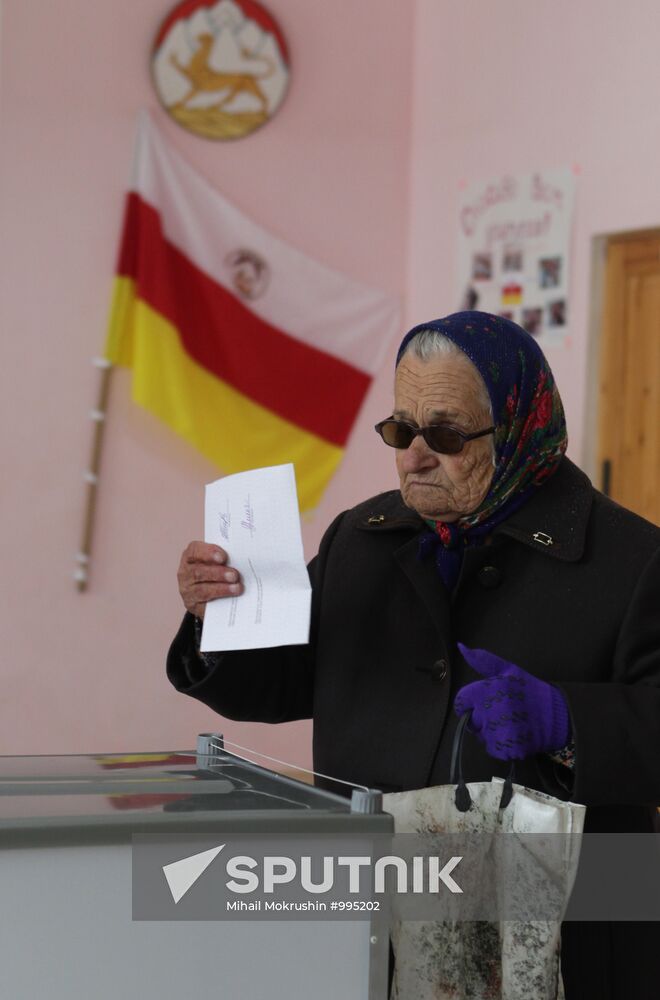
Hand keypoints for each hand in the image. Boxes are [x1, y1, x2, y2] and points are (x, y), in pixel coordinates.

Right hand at [177, 541, 243, 618]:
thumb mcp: (217, 561)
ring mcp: (188, 590)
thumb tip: (242, 557)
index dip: (208, 553)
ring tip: (237, 588)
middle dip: (218, 573)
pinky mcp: (193, 605)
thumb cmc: (215, 570)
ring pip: (202, 590)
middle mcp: (185, 573)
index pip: (194, 551)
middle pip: (198, 571)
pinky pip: (204, 605)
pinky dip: (219, 600)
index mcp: (190, 556)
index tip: (223, 557)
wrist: (208, 594)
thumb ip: (225, 557)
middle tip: (234, 575)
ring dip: (221, 588)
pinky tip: (231, 598)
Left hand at [453, 643, 569, 760]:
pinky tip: (515, 734)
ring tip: (510, 723)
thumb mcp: (508, 670)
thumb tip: (461, 647)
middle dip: (481, 719)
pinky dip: (501, 745)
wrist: (558, 714)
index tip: (481, 704)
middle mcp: (490, 710)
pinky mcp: (506, 748)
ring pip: (481, 736)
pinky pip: (493, 749)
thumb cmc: (529, 690)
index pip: (461, 701)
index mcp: (487, 689)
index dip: (468, 703)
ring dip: (491, 733)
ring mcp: (498, 731)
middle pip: (471, 721)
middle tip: (501, 713)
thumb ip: (483, 660)